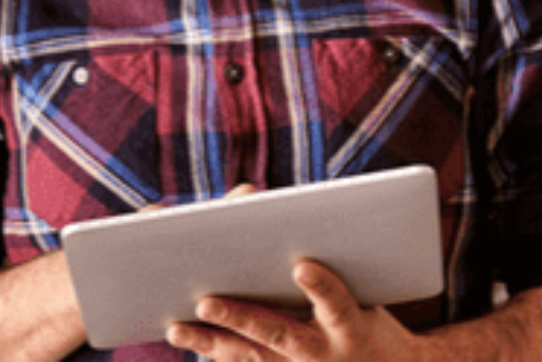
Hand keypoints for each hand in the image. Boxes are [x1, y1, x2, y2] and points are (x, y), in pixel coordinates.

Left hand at [165, 260, 423, 360]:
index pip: (338, 306)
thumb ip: (317, 250)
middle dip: (241, 319)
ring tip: (176, 326)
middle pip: (278, 335)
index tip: (302, 266)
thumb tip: (250, 197)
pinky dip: (212, 350)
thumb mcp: (359, 286)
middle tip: (206, 304)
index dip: (323, 288)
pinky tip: (183, 335)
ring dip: (210, 340)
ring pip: (249, 356)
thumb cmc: (366, 312)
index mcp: (352, 328)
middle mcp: (325, 355)